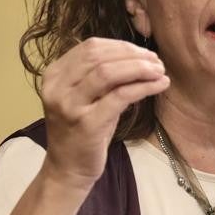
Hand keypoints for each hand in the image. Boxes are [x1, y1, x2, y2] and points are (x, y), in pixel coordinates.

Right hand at [39, 37, 168, 189]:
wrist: (68, 168)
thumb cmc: (81, 130)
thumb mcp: (86, 97)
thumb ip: (102, 75)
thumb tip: (139, 56)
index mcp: (55, 75)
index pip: (91, 46)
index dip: (122, 46)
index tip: (145, 53)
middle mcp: (57, 87)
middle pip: (99, 55)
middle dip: (133, 55)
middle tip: (156, 62)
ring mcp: (70, 106)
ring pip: (108, 72)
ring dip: (140, 68)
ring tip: (160, 71)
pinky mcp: (87, 124)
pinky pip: (120, 96)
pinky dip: (143, 87)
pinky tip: (159, 85)